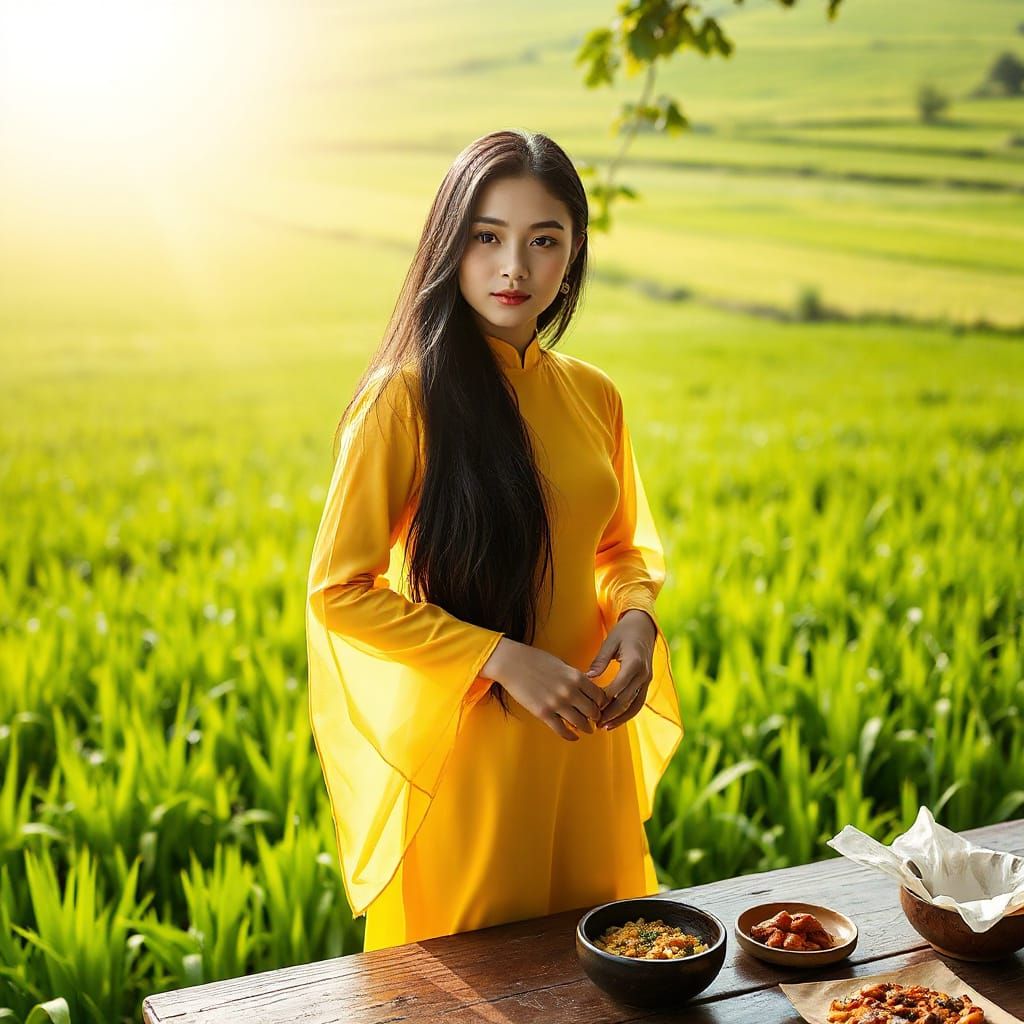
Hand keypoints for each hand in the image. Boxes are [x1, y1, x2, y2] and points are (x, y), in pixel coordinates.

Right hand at [480, 638, 609, 741]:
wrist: (512, 663)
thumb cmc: (536, 660)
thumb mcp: (562, 664)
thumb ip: (575, 677)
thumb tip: (587, 688)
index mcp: (576, 677)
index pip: (599, 696)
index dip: (602, 703)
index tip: (600, 706)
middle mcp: (569, 691)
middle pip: (593, 711)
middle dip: (595, 717)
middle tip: (594, 719)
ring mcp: (556, 703)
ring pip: (580, 723)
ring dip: (586, 728)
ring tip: (586, 729)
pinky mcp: (543, 713)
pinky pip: (562, 730)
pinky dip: (571, 736)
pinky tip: (573, 736)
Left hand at [586, 609, 656, 729]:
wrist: (644, 627)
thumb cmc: (624, 632)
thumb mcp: (610, 642)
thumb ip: (600, 661)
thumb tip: (588, 678)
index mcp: (634, 662)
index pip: (619, 686)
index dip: (605, 699)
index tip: (590, 706)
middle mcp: (644, 674)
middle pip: (627, 700)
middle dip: (611, 713)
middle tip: (595, 723)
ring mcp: (647, 680)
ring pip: (635, 705)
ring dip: (621, 718)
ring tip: (605, 727)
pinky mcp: (646, 683)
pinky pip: (638, 702)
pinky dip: (628, 713)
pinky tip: (615, 720)